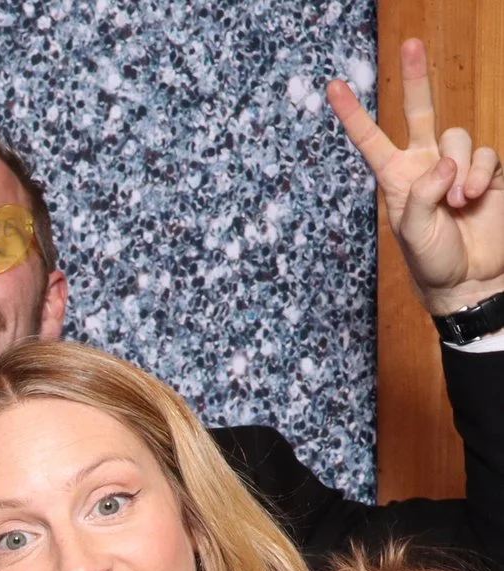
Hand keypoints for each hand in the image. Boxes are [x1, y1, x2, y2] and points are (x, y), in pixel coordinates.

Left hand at [330, 39, 503, 316]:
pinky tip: (473, 197)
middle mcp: (425, 164)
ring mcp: (457, 165)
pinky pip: (483, 154)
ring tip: (458, 201)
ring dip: (457, 168)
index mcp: (395, 177)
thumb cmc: (432, 259)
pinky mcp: (487, 171)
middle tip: (411, 44)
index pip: (370, 139)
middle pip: (420, 111)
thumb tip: (443, 164)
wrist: (470, 277)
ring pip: (456, 137)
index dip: (353, 114)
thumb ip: (422, 195)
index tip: (333, 86)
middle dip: (416, 77)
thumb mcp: (413, 231)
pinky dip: (478, 174)